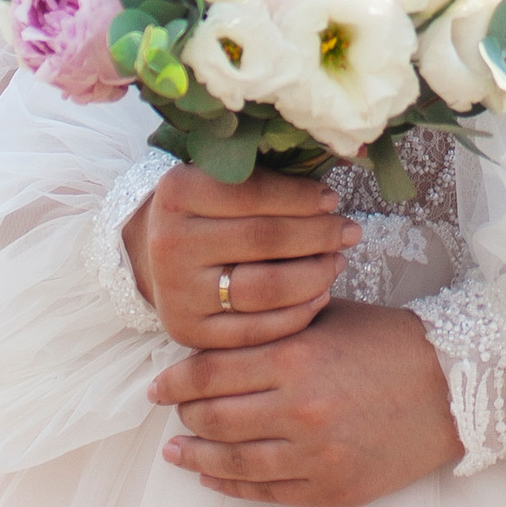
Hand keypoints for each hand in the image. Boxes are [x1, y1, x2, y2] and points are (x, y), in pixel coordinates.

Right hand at [122, 164, 358, 350]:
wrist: (155, 254)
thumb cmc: (206, 208)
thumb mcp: (220, 178)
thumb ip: (264, 175)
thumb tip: (330, 180)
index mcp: (177, 191)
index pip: (253, 193)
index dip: (300, 197)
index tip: (333, 199)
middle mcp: (170, 242)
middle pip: (263, 239)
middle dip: (318, 235)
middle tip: (350, 231)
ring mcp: (176, 292)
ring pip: (264, 288)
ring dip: (314, 275)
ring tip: (338, 261)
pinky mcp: (188, 332)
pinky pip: (255, 330)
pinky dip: (296, 315)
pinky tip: (320, 296)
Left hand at [148, 300, 458, 506]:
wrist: (450, 387)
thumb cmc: (387, 342)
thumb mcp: (328, 315)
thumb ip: (275, 324)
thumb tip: (220, 332)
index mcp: (296, 358)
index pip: (211, 372)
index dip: (176, 380)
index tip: (158, 383)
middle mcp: (299, 410)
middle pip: (214, 418)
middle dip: (184, 415)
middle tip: (170, 410)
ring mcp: (314, 456)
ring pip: (232, 462)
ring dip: (196, 457)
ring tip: (177, 451)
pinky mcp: (330, 489)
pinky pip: (264, 492)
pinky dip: (230, 484)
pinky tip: (213, 475)